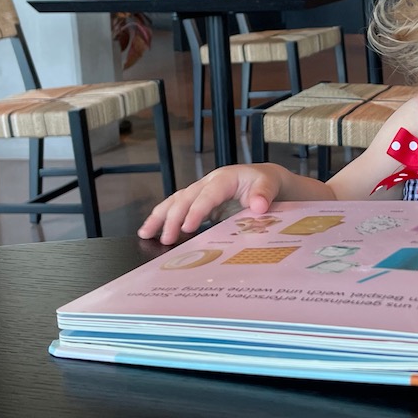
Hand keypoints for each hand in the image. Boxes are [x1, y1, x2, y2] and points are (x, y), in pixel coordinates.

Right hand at [138, 164, 289, 245]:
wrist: (267, 181)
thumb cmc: (268, 183)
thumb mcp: (272, 186)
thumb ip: (264, 194)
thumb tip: (258, 206)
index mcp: (225, 178)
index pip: (207, 195)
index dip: (196, 211)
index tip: (187, 228)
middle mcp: (209, 182)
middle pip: (185, 197)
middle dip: (172, 218)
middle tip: (166, 239)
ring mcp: (202, 191)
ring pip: (176, 200)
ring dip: (159, 216)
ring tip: (145, 233)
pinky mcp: (199, 200)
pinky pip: (178, 207)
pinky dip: (164, 217)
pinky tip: (152, 231)